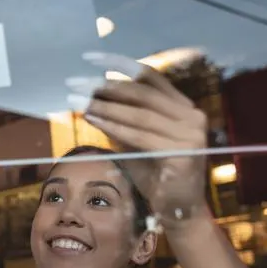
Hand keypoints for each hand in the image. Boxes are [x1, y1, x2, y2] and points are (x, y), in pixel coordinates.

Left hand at [69, 52, 210, 228]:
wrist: (177, 210)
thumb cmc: (154, 175)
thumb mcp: (135, 141)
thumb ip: (121, 119)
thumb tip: (90, 97)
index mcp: (183, 107)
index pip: (149, 77)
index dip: (119, 64)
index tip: (90, 58)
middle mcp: (191, 116)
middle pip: (142, 93)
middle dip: (105, 86)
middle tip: (75, 83)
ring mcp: (191, 134)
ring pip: (139, 114)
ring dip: (105, 106)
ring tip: (78, 101)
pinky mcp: (183, 152)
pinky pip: (140, 135)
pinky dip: (113, 126)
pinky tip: (93, 119)